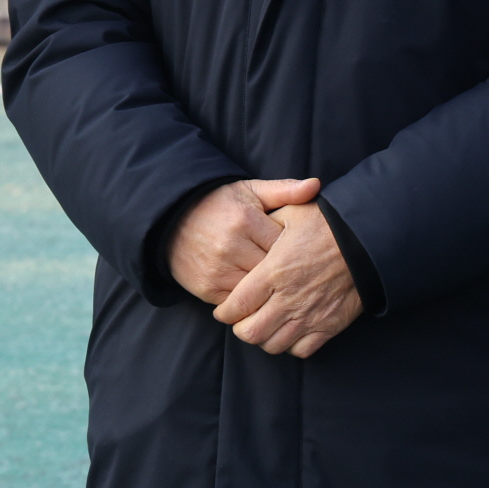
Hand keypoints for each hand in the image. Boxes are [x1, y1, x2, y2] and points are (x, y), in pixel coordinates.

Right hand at [165, 177, 318, 307]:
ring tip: (280, 285)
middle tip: (296, 272)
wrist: (172, 220)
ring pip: (258, 290)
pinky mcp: (207, 288)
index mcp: (246, 220)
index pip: (284, 243)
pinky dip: (250, 301)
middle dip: (284, 272)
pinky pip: (239, 303)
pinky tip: (259, 294)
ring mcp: (218, 270)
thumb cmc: (219, 204)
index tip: (300, 250)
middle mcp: (231, 246)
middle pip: (273, 270)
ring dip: (269, 290)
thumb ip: (284, 190)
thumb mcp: (251, 191)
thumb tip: (316, 185)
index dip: (295, 248)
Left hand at [215, 200, 363, 358]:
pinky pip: (300, 350)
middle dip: (241, 328)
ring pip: (272, 345)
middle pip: (249, 333)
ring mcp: (309, 316)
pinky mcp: (328, 326)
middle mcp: (287, 299)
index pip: (235, 307)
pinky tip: (291, 330)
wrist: (369, 239)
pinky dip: (291, 345)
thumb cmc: (328, 223)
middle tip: (243, 319)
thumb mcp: (292, 213)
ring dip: (265, 338)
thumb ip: (266, 224)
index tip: (224, 309)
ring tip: (267, 324)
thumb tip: (251, 229)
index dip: (224, 312)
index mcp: (273, 272)